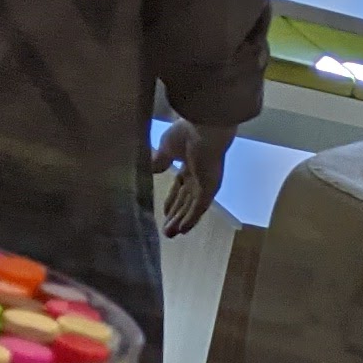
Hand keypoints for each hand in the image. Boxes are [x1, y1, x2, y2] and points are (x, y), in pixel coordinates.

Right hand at [155, 120, 231, 237]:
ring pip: (192, 207)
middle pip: (186, 200)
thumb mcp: (167, 147)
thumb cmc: (186, 132)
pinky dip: (192, 218)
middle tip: (166, 231)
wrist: (204, 128)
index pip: (180, 186)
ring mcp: (206, 183)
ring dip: (181, 221)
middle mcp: (199, 176)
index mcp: (190, 164)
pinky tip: (183, 230)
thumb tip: (152, 170)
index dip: (172, 200)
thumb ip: (161, 160)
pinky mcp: (210, 188)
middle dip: (175, 216)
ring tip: (169, 234)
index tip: (164, 212)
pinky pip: (200, 207)